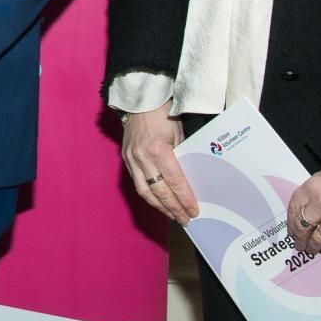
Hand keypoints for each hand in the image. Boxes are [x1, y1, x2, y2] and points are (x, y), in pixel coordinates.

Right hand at [121, 105, 196, 223]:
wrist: (140, 100)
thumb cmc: (164, 114)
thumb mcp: (179, 134)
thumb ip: (182, 157)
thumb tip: (190, 181)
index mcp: (158, 149)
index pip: (175, 182)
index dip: (185, 199)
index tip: (194, 211)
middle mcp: (142, 157)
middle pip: (160, 191)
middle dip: (174, 208)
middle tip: (186, 219)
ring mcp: (131, 158)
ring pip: (145, 191)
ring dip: (160, 206)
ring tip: (172, 215)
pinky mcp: (125, 158)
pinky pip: (137, 183)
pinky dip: (149, 195)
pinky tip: (158, 201)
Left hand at [286, 168, 320, 266]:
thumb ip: (316, 191)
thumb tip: (309, 207)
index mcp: (311, 189)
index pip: (294, 209)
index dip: (291, 222)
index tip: (291, 230)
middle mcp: (320, 205)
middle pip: (304, 226)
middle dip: (300, 238)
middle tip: (298, 244)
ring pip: (319, 238)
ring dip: (313, 247)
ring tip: (311, 250)